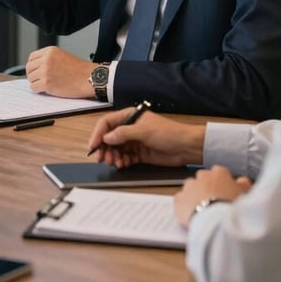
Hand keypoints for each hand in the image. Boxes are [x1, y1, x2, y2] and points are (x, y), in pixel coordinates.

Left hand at [25, 46, 93, 97]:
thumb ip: (48, 58)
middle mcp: (46, 59)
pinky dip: (38, 90)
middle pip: (29, 68)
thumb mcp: (62, 56)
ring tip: (46, 84)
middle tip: (39, 79)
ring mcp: (45, 71)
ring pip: (30, 78)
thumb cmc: (79, 69)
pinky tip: (45, 90)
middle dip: (33, 74)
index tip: (36, 70)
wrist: (89, 78)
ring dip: (36, 83)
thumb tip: (36, 67)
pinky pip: (34, 88)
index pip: (31, 57)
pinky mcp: (47, 83)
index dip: (33, 65)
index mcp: (50, 51)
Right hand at [88, 109, 205, 166]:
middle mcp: (130, 128)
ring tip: (115, 163)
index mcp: (129, 116)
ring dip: (113, 156)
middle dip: (105, 148)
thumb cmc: (168, 132)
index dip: (98, 134)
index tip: (93, 145)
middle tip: (103, 159)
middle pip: (110, 138)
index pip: (107, 123)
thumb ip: (123, 134)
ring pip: (117, 149)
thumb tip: (106, 138)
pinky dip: (122, 161)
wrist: (187, 147)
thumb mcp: (143, 131)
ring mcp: (135, 141)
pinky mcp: (140, 154)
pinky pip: (126, 158)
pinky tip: (123, 164)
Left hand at [174, 165, 251, 226]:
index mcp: (219, 172)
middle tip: (215, 202)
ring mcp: (188, 186)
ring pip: (191, 188)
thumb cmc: (233, 206)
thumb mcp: (246, 194)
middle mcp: (202, 175)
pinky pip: (181, 200)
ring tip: (203, 209)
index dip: (223, 184)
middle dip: (208, 187)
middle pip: (204, 179)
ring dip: (195, 195)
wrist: (215, 221)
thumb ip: (244, 184)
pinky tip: (191, 214)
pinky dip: (185, 205)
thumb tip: (243, 180)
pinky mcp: (178, 199)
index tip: (226, 194)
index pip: (220, 173)